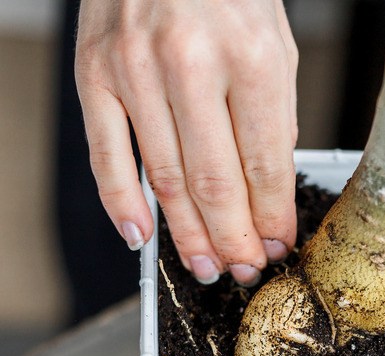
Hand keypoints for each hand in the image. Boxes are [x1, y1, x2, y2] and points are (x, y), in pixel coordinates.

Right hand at [75, 0, 298, 286]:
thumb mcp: (276, 46)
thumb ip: (275, 115)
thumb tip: (270, 184)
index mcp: (250, 59)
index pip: (265, 163)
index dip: (272, 214)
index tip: (278, 243)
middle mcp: (190, 66)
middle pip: (215, 181)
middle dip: (235, 237)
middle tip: (245, 268)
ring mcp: (135, 72)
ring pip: (166, 179)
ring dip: (189, 234)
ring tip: (207, 266)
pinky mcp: (94, 75)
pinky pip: (107, 156)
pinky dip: (122, 204)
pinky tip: (143, 238)